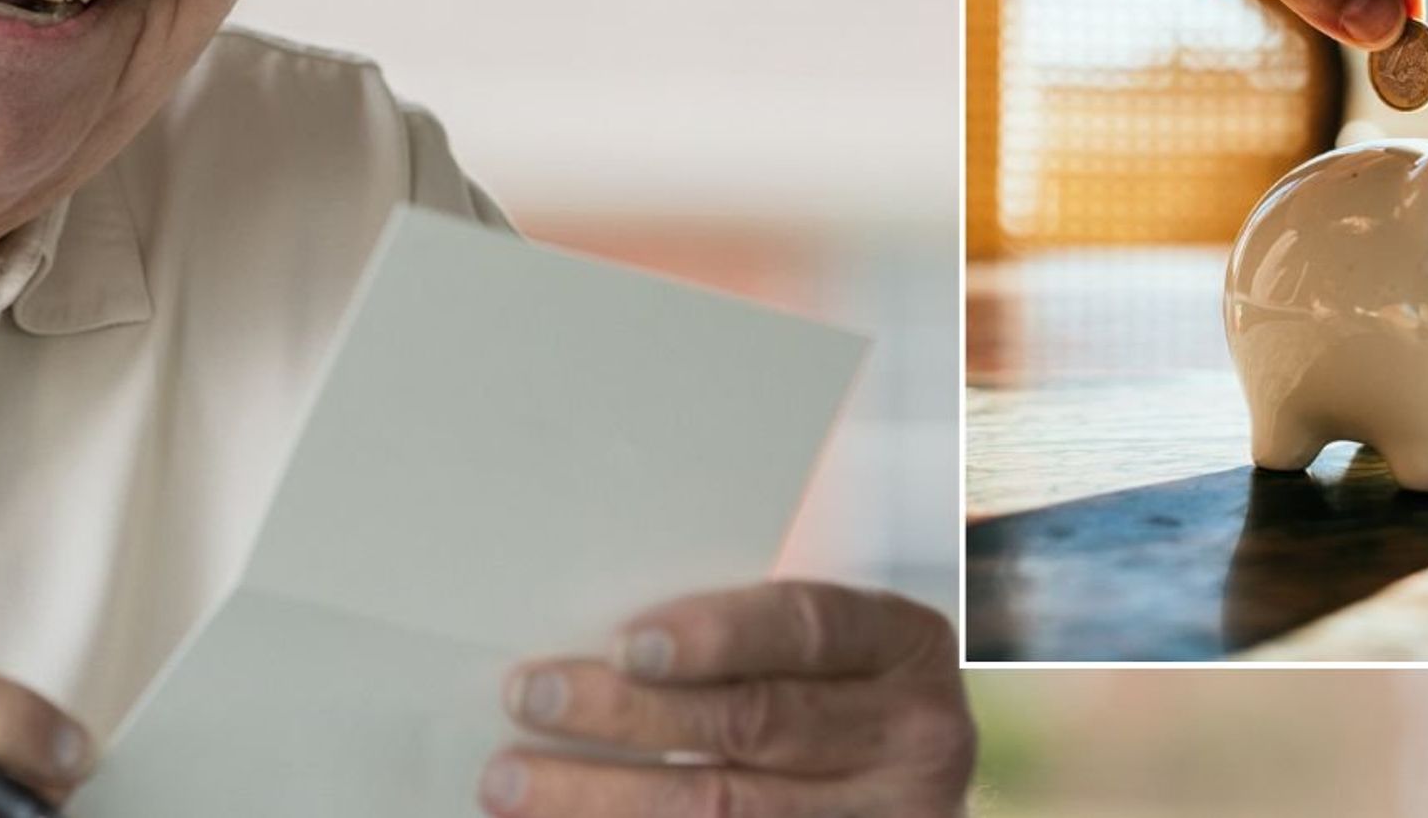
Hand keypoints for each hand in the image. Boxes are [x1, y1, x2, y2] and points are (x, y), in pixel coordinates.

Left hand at [479, 581, 973, 816]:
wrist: (902, 776)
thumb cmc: (835, 686)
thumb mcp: (822, 646)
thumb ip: (742, 637)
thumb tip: (596, 640)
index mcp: (902, 647)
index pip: (805, 629)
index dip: (717, 635)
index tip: (626, 644)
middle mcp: (912, 738)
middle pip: (753, 725)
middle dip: (628, 716)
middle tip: (531, 698)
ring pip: (730, 813)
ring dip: (605, 800)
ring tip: (514, 782)